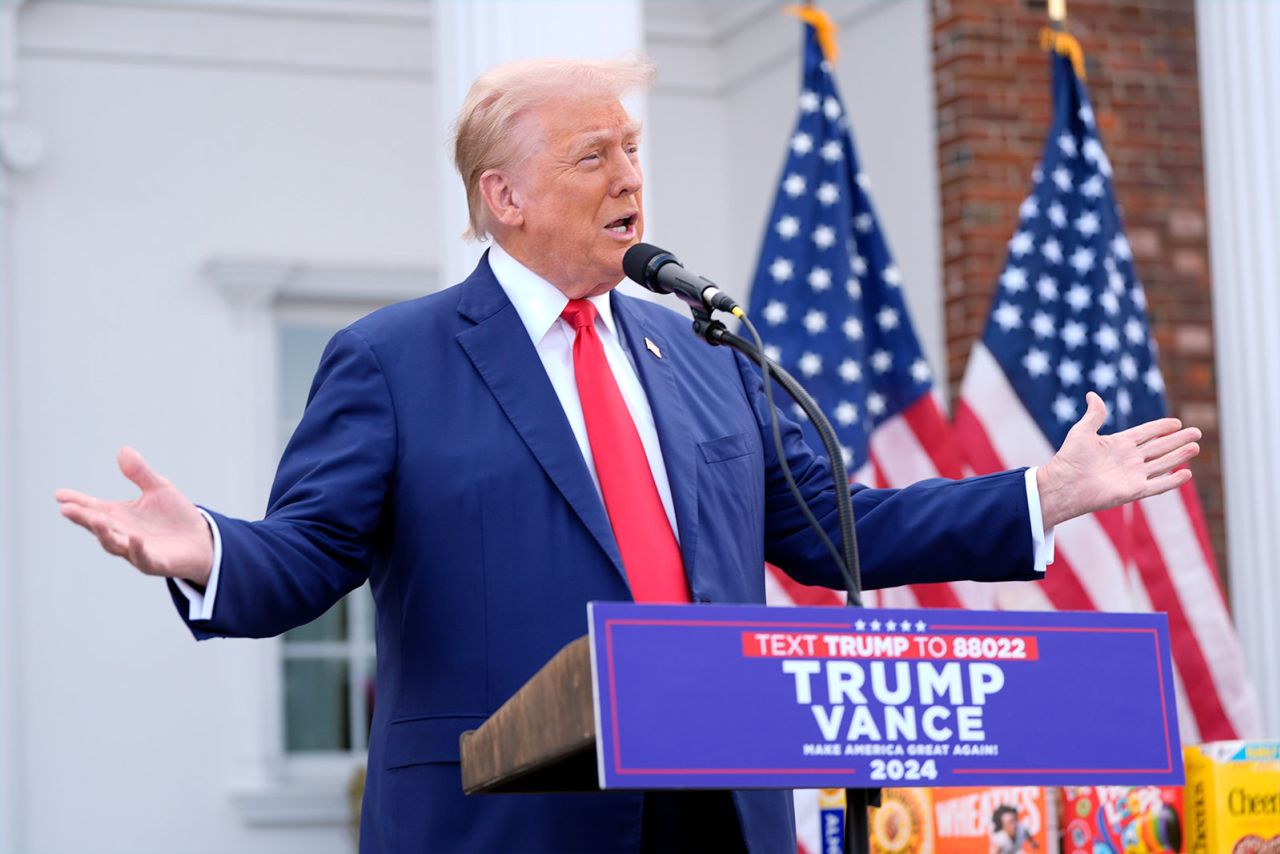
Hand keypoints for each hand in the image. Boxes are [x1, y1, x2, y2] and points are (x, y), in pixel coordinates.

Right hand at [55, 447, 213, 585]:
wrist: (202, 541)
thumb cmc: (175, 517)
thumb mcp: (159, 489)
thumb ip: (141, 474)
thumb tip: (123, 450)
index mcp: (120, 516)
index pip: (94, 508)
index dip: (77, 502)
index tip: (60, 495)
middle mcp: (123, 534)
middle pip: (99, 527)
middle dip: (84, 519)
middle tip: (67, 509)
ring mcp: (137, 551)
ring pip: (115, 545)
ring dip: (104, 533)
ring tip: (95, 519)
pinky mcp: (156, 563)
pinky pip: (144, 558)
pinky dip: (137, 549)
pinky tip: (134, 538)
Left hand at [1037, 391, 1200, 528]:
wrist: (1065, 484)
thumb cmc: (1070, 458)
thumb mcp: (1082, 431)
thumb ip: (1094, 415)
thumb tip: (1091, 394)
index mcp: (1118, 444)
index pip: (1145, 433)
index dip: (1160, 428)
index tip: (1177, 422)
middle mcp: (1128, 459)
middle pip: (1159, 447)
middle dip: (1178, 440)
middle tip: (1197, 432)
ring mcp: (1132, 475)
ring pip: (1162, 464)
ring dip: (1179, 456)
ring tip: (1196, 447)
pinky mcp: (1134, 491)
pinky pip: (1157, 485)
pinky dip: (1172, 481)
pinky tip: (1187, 474)